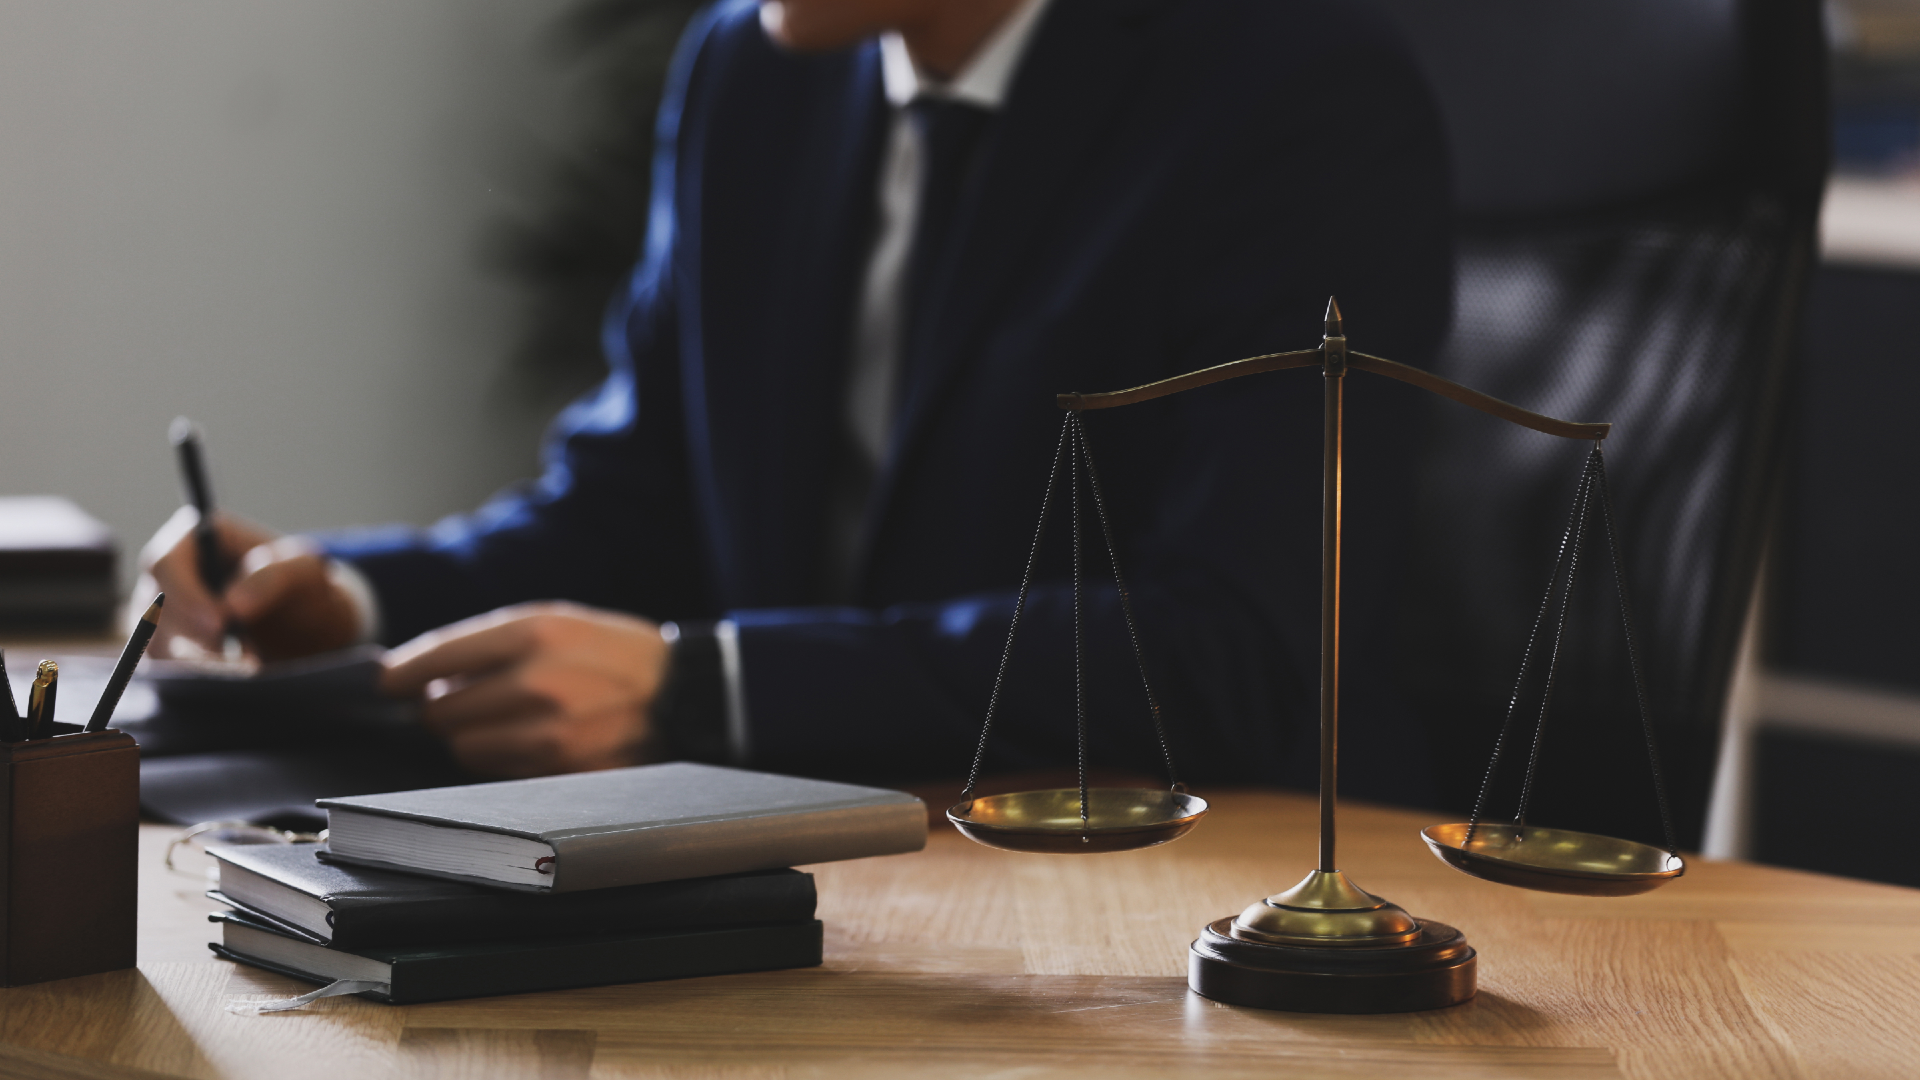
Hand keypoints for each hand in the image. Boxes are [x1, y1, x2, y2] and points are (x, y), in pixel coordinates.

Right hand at [134, 507, 364, 662]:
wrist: (298, 623)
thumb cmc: (299, 585)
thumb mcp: (303, 571)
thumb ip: (272, 578)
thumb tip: (233, 606)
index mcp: (192, 536)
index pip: (164, 565)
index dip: (186, 596)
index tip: (221, 625)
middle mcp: (165, 572)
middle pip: (154, 608)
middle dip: (199, 636)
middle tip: (244, 655)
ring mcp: (155, 610)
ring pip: (156, 643)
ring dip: (203, 659)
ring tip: (250, 660)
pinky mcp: (159, 644)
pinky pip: (164, 668)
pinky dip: (200, 674)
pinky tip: (235, 671)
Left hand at [380, 602, 670, 777]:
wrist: (688, 695)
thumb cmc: (614, 654)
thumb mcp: (559, 621)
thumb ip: (489, 642)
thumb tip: (418, 677)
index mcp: (535, 632)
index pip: (438, 657)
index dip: (402, 674)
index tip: (386, 683)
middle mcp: (539, 682)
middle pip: (443, 711)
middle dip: (445, 708)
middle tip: (468, 700)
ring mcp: (553, 733)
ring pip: (467, 748)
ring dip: (474, 737)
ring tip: (510, 721)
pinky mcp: (564, 772)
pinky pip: (502, 774)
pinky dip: (505, 760)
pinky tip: (535, 742)